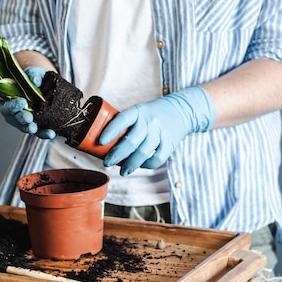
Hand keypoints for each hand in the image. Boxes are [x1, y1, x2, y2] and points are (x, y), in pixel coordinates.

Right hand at [0, 67, 54, 138]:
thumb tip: (35, 81)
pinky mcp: (36, 125)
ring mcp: (24, 121)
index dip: (13, 105)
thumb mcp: (32, 73)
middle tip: (28, 118)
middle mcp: (14, 113)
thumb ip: (33, 75)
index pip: (7, 106)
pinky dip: (44, 133)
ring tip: (36, 129)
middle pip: (15, 119)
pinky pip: (39, 131)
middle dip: (22, 119)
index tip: (22, 102)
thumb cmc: (33, 78)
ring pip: (26, 127)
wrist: (43, 84)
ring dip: (32, 128)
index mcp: (8, 100)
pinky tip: (51, 133)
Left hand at [99, 86, 215, 175]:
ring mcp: (161, 132)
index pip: (122, 120)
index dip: (110, 131)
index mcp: (138, 111)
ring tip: (122, 171)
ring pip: (143, 153)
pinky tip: (140, 166)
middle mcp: (150, 121)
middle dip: (116, 155)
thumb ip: (125, 124)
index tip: (101, 142)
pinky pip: (157, 159)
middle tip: (107, 163)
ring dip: (130, 165)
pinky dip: (146, 165)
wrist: (181, 111)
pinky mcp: (170, 143)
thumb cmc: (152, 115)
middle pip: (131, 141)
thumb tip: (104, 144)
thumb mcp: (139, 112)